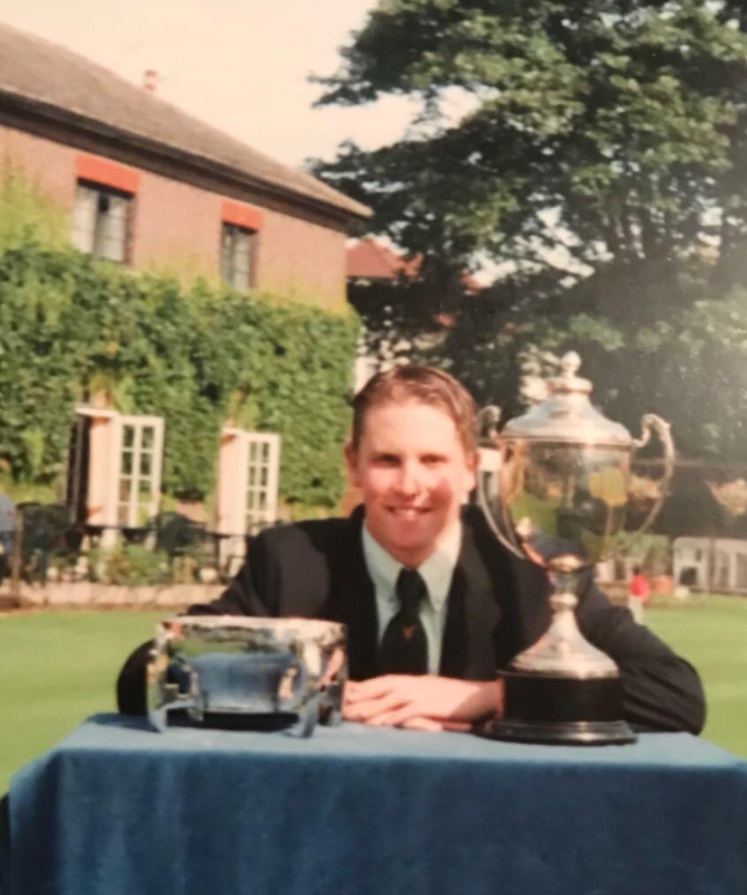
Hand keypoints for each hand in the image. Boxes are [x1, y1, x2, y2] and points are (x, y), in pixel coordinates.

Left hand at [343, 675, 502, 731]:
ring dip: (370, 707)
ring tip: (352, 715)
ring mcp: (420, 693)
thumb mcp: (430, 692)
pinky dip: (391, 717)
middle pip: (379, 688)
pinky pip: (406, 712)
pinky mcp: (429, 706)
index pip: (380, 682)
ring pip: (388, 699)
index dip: (360, 686)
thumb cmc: (455, 698)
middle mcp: (412, 684)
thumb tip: (395, 704)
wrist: (480, 696)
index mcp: (410, 681)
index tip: (342, 691)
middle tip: (339, 702)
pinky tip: (379, 725)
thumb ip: (412, 696)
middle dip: (358, 696)